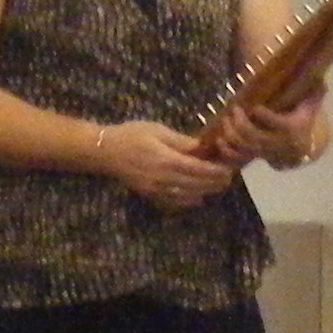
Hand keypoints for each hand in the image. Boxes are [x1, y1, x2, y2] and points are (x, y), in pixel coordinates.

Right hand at [97, 120, 236, 212]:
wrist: (104, 152)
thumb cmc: (131, 135)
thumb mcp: (157, 130)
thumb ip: (180, 141)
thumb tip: (201, 147)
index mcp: (167, 159)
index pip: (199, 169)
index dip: (216, 171)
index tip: (229, 170)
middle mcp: (163, 178)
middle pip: (196, 185)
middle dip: (215, 183)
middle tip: (228, 179)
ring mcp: (156, 189)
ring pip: (188, 195)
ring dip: (204, 192)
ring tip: (217, 186)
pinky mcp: (150, 195)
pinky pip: (174, 202)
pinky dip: (189, 200)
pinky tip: (197, 197)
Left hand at [209, 87, 325, 172]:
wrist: (303, 145)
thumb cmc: (303, 117)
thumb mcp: (311, 102)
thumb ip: (314, 90)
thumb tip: (318, 77)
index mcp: (295, 129)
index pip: (281, 125)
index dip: (266, 117)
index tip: (255, 107)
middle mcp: (281, 144)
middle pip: (257, 137)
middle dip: (242, 124)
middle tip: (235, 110)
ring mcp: (267, 154)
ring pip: (246, 148)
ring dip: (232, 135)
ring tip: (226, 120)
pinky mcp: (257, 159)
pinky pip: (240, 160)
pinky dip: (228, 152)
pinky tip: (220, 140)